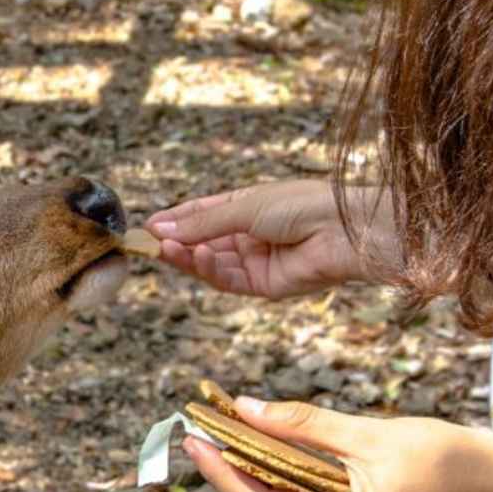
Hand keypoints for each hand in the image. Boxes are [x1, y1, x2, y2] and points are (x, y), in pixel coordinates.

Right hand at [146, 181, 392, 298]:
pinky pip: (227, 281)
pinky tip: (197, 257)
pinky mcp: (263, 285)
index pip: (202, 215)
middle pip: (202, 242)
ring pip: (211, 264)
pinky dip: (208, 271)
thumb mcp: (243, 207)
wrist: (344, 231)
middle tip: (149, 244)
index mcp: (247, 207)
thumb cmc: (302, 206)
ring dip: (187, 258)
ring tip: (166, 250)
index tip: (148, 226)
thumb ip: (201, 223)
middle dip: (177, 243)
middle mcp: (249, 235)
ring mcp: (255, 261)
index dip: (175, 220)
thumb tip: (159, 228)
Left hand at [182, 397, 492, 491]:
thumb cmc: (441, 456)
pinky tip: (263, 465)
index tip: (194, 440)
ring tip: (224, 446)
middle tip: (201, 437)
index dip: (222, 474)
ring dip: (251, 487)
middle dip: (229, 478)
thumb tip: (244, 409)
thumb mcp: (367, 434)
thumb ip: (302, 425)